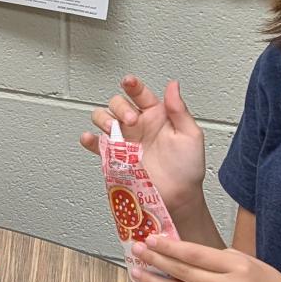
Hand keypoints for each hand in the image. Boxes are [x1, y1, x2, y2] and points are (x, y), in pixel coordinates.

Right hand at [77, 74, 206, 216]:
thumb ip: (179, 110)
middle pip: (117, 103)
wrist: (178, 198)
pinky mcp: (114, 158)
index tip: (129, 82)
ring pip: (103, 118)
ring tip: (113, 129)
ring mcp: (124, 141)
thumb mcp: (191, 136)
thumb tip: (172, 86)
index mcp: (156, 116)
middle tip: (131, 120)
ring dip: (104, 118)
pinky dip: (89, 139)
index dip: (132, 85)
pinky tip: (90, 138)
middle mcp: (137, 125)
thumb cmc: (187, 169)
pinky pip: (96, 145)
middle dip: (121, 107)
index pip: (140, 94)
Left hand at [128, 235, 280, 281]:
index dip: (170, 247)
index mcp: (238, 269)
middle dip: (156, 261)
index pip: (196, 256)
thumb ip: (217, 257)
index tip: (151, 239)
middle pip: (184, 274)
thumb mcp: (249, 260)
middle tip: (137, 251)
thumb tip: (182, 251)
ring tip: (137, 272)